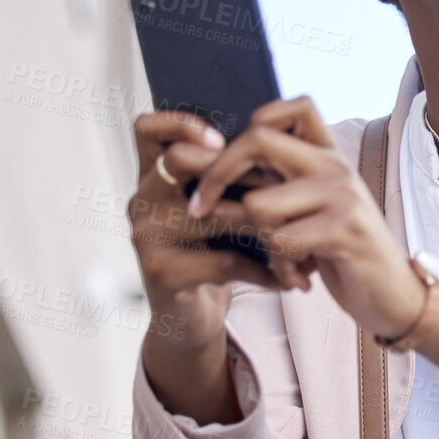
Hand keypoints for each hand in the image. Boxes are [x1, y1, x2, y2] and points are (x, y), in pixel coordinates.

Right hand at [129, 110, 281, 345]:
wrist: (189, 316)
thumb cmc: (209, 253)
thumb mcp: (215, 209)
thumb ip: (227, 176)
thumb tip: (277, 141)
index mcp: (153, 177)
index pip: (147, 128)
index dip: (179, 122)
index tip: (221, 137)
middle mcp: (142, 200)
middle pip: (178, 160)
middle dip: (236, 169)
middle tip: (279, 185)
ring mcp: (147, 236)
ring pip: (213, 213)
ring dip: (262, 224)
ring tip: (297, 236)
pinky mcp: (162, 272)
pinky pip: (225, 260)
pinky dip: (263, 271)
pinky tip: (284, 279)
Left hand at [189, 97, 427, 338]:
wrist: (395, 295)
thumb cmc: (342, 253)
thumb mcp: (303, 211)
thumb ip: (265, 185)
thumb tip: (194, 161)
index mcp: (326, 156)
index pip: (287, 109)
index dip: (248, 126)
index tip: (221, 161)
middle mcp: (334, 166)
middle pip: (258, 141)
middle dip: (217, 174)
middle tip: (200, 206)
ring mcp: (342, 194)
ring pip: (259, 203)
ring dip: (258, 239)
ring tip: (281, 259)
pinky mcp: (346, 228)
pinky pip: (281, 240)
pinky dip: (280, 265)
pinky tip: (299, 277)